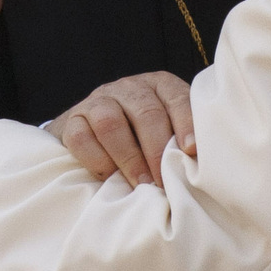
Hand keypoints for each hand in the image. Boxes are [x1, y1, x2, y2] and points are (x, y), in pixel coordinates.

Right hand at [49, 72, 194, 187]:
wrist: (93, 136)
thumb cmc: (143, 140)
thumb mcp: (166, 132)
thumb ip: (180, 141)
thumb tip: (198, 167)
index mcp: (160, 86)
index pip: (176, 98)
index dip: (185, 123)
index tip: (190, 150)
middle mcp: (130, 88)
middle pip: (145, 113)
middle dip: (156, 150)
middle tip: (163, 181)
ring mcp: (99, 100)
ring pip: (111, 123)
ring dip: (129, 158)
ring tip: (141, 184)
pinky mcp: (73, 119)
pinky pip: (81, 138)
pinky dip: (98, 161)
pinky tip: (110, 179)